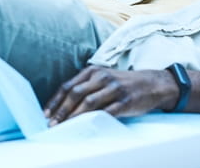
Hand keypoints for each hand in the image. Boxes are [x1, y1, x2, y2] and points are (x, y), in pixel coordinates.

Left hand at [43, 66, 176, 125]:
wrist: (153, 84)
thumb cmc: (124, 84)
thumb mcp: (104, 78)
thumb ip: (86, 86)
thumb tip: (63, 105)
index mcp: (94, 70)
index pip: (68, 86)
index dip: (55, 101)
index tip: (45, 114)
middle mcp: (102, 77)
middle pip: (75, 94)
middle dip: (61, 111)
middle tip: (51, 124)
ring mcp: (114, 88)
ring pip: (88, 103)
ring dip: (73, 116)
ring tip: (64, 127)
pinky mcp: (125, 101)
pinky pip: (106, 112)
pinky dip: (93, 120)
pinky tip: (85, 127)